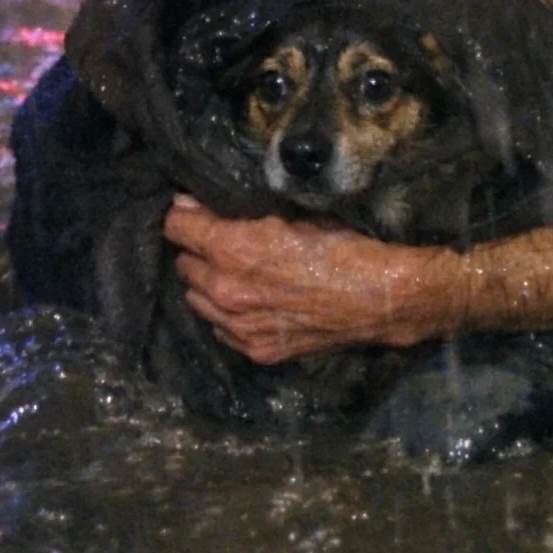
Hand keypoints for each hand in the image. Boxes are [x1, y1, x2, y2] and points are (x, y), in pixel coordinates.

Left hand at [163, 195, 461, 362]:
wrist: (376, 299)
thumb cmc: (339, 246)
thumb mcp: (291, 215)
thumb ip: (237, 212)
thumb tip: (191, 204)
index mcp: (232, 248)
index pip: (176, 228)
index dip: (183, 215)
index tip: (192, 210)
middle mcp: (225, 289)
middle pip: (183, 264)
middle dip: (197, 250)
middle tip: (221, 241)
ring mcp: (237, 325)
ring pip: (195, 298)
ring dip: (207, 282)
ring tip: (233, 273)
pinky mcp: (254, 349)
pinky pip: (219, 327)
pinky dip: (225, 312)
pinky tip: (248, 301)